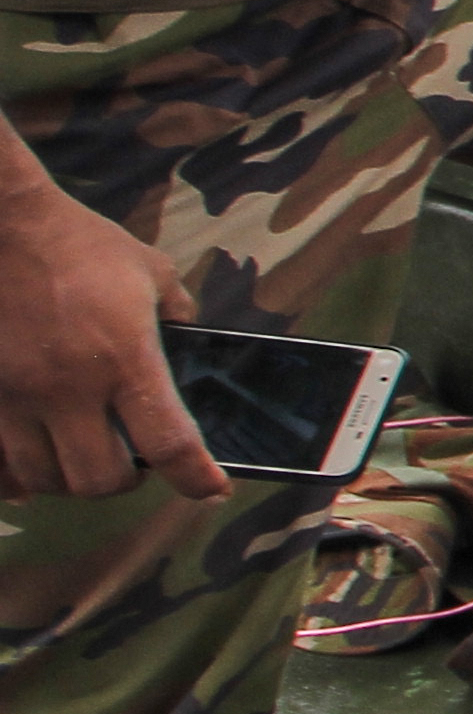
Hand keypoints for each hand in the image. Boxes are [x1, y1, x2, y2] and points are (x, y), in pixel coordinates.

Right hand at [0, 188, 221, 502]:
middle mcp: (69, 387)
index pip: (169, 442)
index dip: (195, 478)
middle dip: (123, 481)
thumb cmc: (78, 243)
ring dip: (69, 478)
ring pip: (43, 478)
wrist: (2, 224)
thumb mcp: (149, 271)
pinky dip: (15, 476)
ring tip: (82, 457)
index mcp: (124, 358)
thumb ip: (176, 313)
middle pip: (99, 479)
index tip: (211, 488)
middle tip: (132, 463)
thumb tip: (188, 340)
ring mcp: (16, 395)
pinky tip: (28, 468)